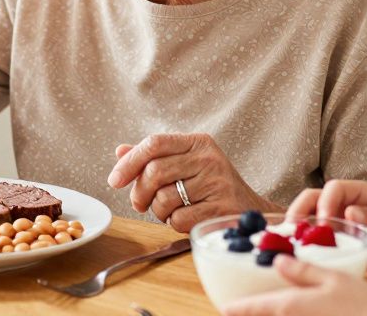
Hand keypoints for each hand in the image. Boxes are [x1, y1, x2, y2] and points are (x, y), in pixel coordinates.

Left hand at [107, 133, 277, 232]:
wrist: (251, 211)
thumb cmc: (212, 187)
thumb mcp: (186, 164)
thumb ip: (153, 157)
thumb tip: (119, 151)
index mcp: (198, 142)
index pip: (154, 143)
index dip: (129, 161)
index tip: (115, 180)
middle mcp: (209, 158)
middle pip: (154, 171)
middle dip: (139, 191)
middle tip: (138, 203)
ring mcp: (217, 183)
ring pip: (164, 198)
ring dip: (158, 210)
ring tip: (169, 210)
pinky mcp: (220, 208)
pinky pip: (178, 218)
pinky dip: (174, 223)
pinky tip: (185, 219)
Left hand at [221, 255, 366, 315]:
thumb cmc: (366, 308)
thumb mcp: (336, 280)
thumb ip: (303, 272)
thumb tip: (278, 262)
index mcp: (291, 306)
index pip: (254, 308)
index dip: (236, 307)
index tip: (224, 307)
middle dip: (253, 313)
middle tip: (244, 306)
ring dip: (271, 314)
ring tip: (267, 308)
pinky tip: (296, 311)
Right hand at [284, 180, 366, 277]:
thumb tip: (350, 212)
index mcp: (359, 193)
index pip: (334, 188)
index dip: (325, 202)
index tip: (324, 222)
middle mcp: (344, 203)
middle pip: (314, 198)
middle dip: (301, 209)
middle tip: (293, 227)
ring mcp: (338, 220)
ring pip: (309, 215)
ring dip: (298, 225)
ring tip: (290, 239)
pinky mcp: (335, 238)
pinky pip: (315, 236)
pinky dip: (304, 241)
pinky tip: (298, 250)